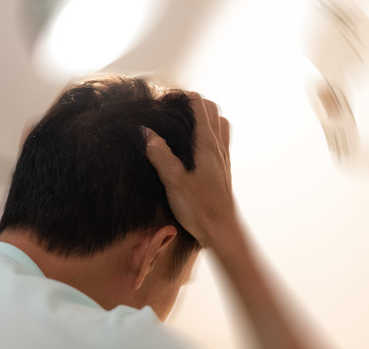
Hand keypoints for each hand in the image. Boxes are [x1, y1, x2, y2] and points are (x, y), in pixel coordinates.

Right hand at [143, 92, 236, 247]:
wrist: (221, 231)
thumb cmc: (200, 208)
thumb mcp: (173, 180)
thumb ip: (159, 154)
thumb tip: (146, 132)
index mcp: (207, 144)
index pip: (199, 105)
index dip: (181, 96)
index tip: (162, 102)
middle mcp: (218, 147)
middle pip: (211, 110)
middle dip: (191, 103)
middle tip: (170, 109)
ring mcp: (223, 158)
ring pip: (219, 124)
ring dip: (203, 117)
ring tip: (182, 124)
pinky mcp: (222, 170)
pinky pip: (219, 141)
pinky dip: (208, 133)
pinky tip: (192, 148)